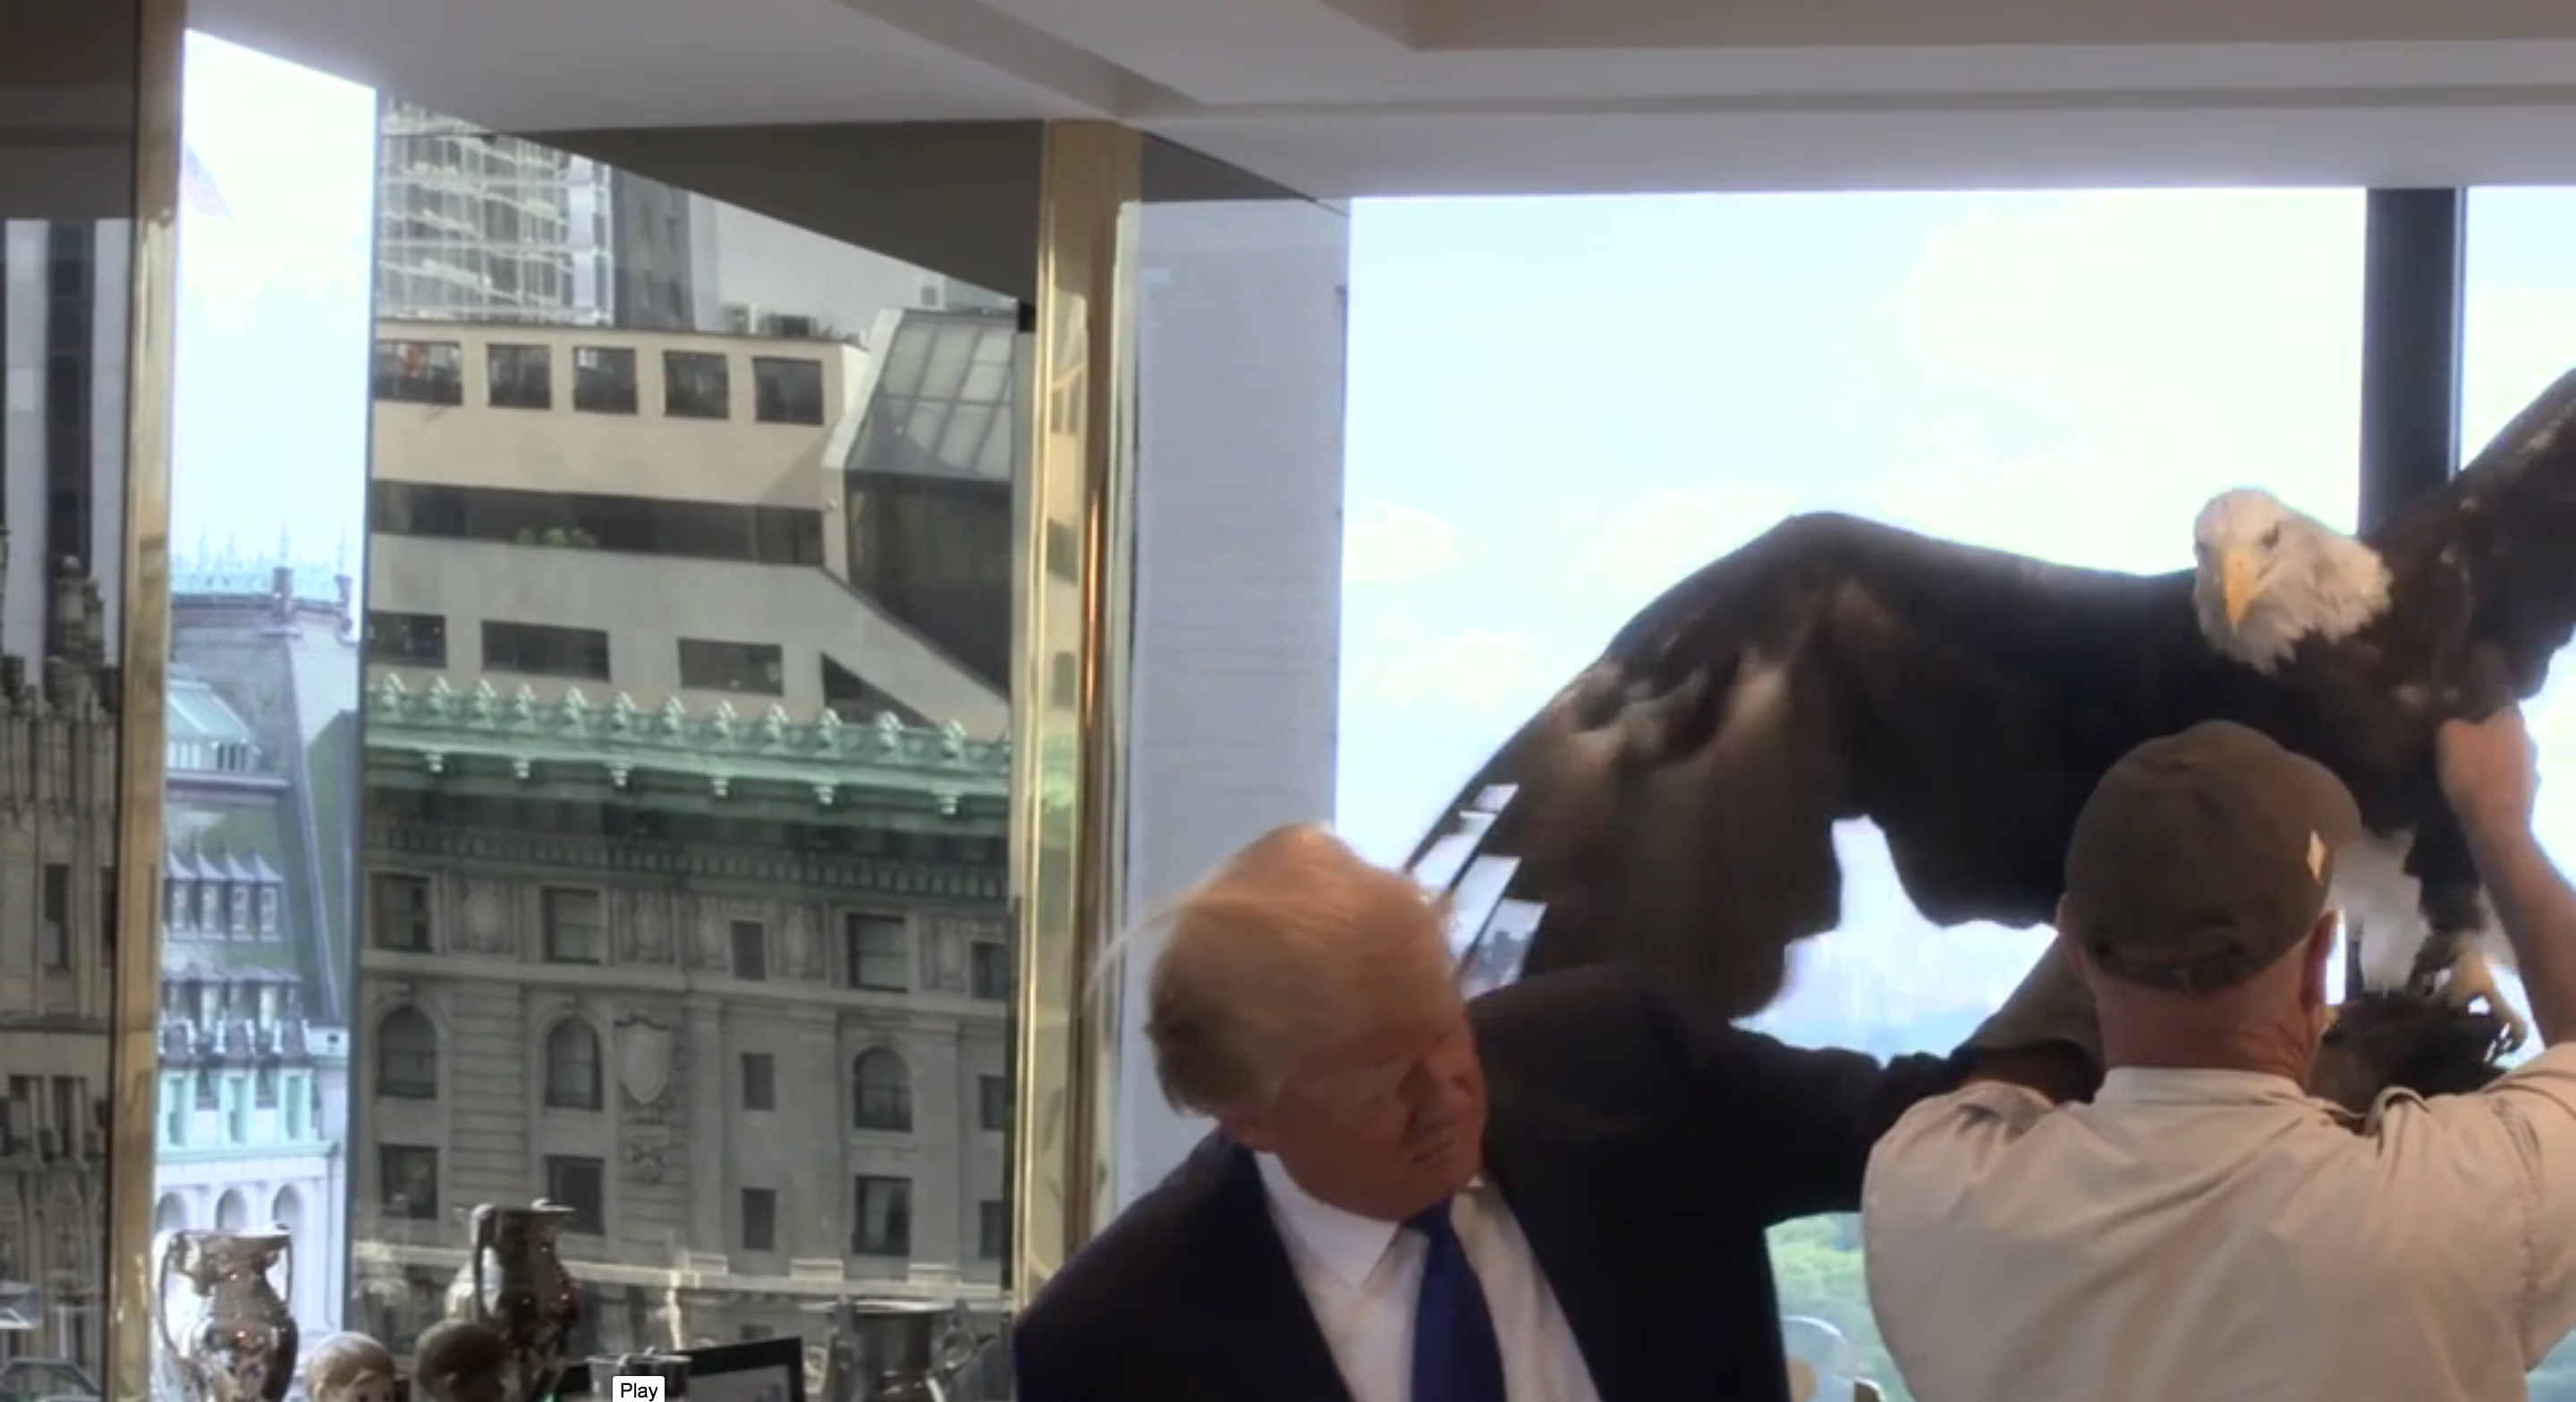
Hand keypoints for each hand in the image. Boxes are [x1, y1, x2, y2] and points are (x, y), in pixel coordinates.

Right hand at [2436, 705, 2538, 836]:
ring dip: (2486, 763)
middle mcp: (2529, 741)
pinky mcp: (2527, 796)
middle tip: (2452, 744)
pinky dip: (2489, 784)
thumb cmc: (2473, 772)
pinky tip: (2469, 791)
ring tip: (2457, 770)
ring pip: (2504, 758)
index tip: (2454, 715)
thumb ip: (2451, 722)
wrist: (2495, 822)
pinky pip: (2504, 782)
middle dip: (2480, 737)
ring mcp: (2531, 770)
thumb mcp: (2448, 736)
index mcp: (2513, 721)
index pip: (2496, 704)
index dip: (2474, 708)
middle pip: (2501, 733)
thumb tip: (2453, 723)